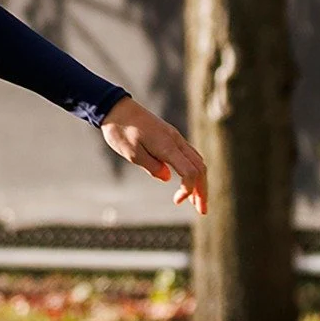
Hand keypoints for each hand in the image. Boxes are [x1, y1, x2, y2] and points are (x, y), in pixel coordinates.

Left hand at [101, 97, 207, 214]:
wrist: (117, 109)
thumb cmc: (121, 131)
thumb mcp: (131, 153)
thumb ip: (151, 166)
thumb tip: (167, 178)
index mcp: (168, 146)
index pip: (190, 171)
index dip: (188, 189)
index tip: (176, 201)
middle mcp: (176, 141)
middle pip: (200, 168)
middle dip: (202, 190)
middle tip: (202, 211)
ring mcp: (175, 138)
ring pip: (197, 161)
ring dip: (200, 182)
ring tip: (197, 201)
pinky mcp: (171, 138)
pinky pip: (189, 155)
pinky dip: (193, 171)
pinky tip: (189, 182)